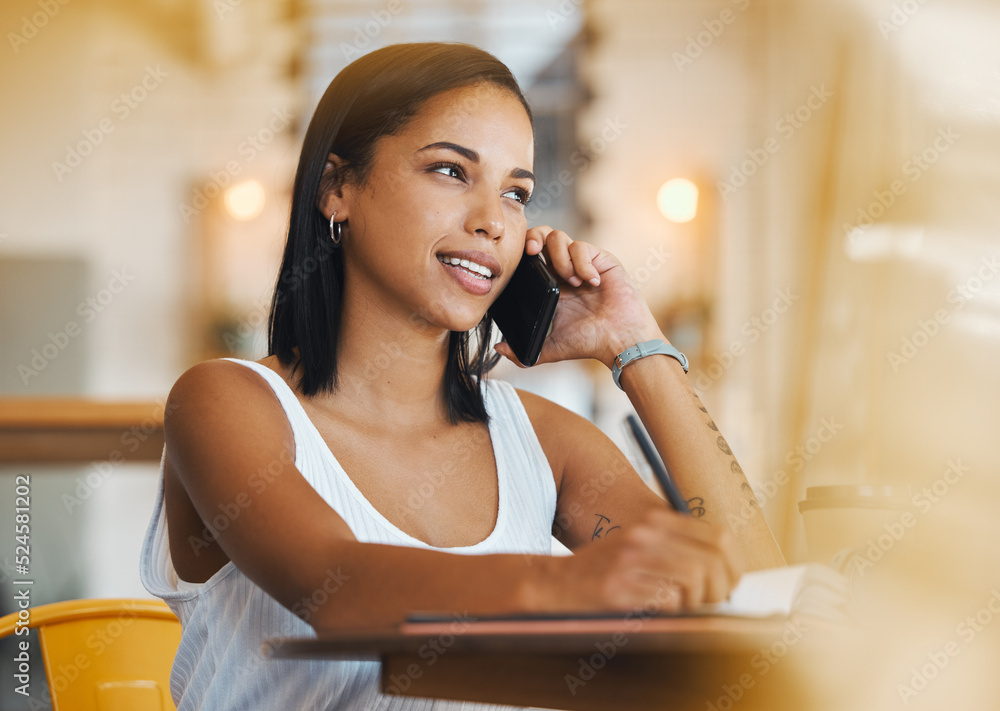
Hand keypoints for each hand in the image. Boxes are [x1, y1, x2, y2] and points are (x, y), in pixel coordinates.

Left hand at [494, 226, 664, 367]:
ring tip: (571, 281)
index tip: (517, 260)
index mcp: (550, 285)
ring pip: (560, 237)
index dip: (521, 251)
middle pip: (542, 236)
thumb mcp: (549, 348)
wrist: (619, 341)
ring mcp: (583, 263)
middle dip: (534, 237)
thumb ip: (522, 351)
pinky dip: (582, 263)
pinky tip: (591, 283)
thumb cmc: (589, 342)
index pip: (530, 256)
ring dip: (559, 257)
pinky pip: (583, 247)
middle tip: (532, 252)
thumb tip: (498, 349)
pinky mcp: (601, 260)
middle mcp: (564, 270)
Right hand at [541, 509, 743, 613]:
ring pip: (694, 579)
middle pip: (712, 560)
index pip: (719, 536)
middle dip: (720, 588)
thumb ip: (675, 548)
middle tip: (711, 603)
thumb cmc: (602, 570)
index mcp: (654, 521)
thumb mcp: (638, 545)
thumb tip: (724, 569)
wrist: (553, 583)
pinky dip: (672, 612)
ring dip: (697, 602)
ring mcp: (631, 560)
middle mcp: (644, 534)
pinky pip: (667, 601)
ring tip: (685, 608)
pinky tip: (660, 613)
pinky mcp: (619, 588)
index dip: (734, 565)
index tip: (730, 583)